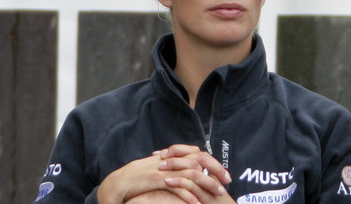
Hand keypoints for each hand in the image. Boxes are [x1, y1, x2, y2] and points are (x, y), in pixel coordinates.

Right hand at [97, 145, 231, 203]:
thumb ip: (177, 167)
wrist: (120, 181)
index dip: (213, 163)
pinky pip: (177, 187)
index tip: (224, 174)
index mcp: (174, 156)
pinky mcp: (158, 180)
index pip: (199, 154)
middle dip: (216, 171)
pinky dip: (189, 195)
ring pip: (192, 173)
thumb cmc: (141, 176)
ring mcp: (166, 169)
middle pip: (200, 160)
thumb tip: (194, 170)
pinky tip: (197, 202)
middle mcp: (172, 160)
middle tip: (227, 181)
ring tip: (218, 193)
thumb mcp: (162, 168)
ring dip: (207, 183)